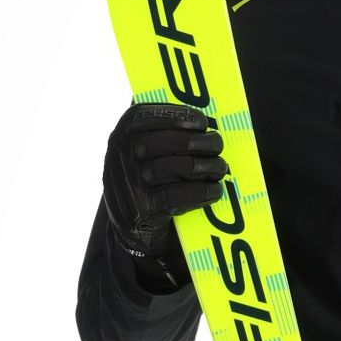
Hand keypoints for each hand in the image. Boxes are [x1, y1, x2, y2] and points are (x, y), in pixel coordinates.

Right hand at [102, 102, 229, 287]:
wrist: (129, 224)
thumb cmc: (146, 179)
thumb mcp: (141, 151)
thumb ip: (161, 131)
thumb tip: (203, 121)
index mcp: (122, 135)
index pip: (145, 115)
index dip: (177, 115)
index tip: (202, 121)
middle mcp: (120, 156)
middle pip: (165, 142)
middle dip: (198, 142)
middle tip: (218, 144)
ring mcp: (129, 184)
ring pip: (175, 168)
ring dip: (205, 167)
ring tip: (220, 168)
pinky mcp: (140, 210)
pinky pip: (177, 196)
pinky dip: (201, 192)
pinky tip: (214, 190)